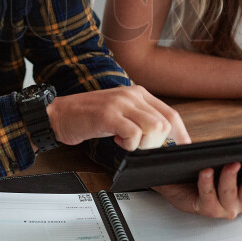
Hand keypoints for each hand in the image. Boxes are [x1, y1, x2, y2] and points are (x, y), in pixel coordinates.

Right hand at [47, 85, 189, 149]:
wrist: (58, 114)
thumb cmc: (88, 117)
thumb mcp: (120, 113)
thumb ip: (140, 119)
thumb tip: (163, 138)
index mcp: (138, 93)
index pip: (171, 114)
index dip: (180, 134)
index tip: (183, 147)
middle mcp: (132, 94)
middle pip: (164, 124)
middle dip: (156, 144)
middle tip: (138, 147)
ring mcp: (120, 103)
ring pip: (153, 129)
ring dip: (143, 145)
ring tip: (127, 143)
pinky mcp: (108, 115)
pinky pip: (133, 134)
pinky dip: (129, 145)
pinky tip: (117, 141)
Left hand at [153, 159, 241, 218]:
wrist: (179, 183)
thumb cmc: (206, 172)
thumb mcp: (225, 162)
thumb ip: (239, 156)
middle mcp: (241, 202)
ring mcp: (225, 208)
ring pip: (230, 193)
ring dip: (231, 178)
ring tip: (231, 164)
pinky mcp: (207, 210)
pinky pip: (208, 195)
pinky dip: (207, 182)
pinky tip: (206, 171)